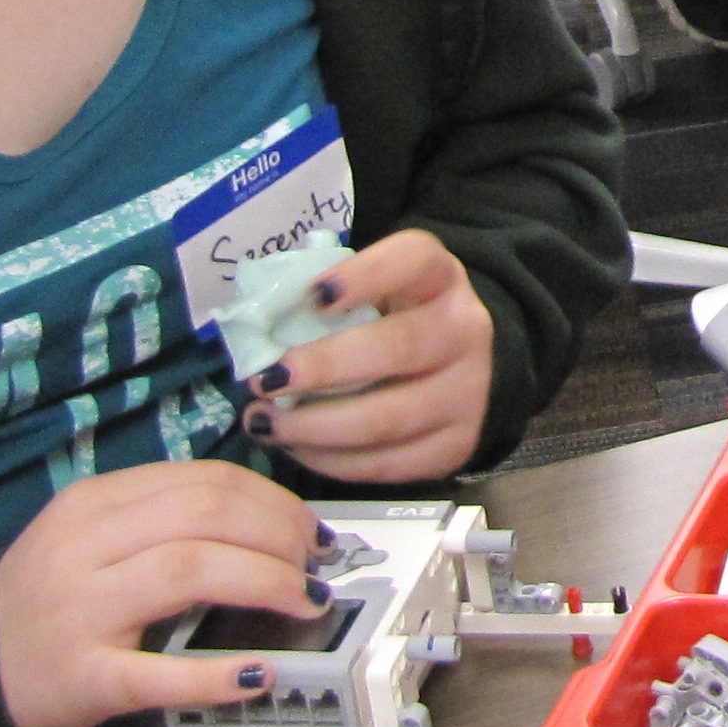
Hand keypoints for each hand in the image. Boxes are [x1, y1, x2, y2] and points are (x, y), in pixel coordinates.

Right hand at [0, 457, 325, 726]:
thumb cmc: (48, 602)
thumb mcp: (91, 538)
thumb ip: (161, 519)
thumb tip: (263, 518)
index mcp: (93, 504)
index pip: (202, 481)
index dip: (273, 501)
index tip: (307, 529)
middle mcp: (84, 548)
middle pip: (206, 514)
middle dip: (279, 534)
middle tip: (314, 565)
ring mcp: (82, 612)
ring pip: (190, 569)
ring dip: (266, 581)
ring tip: (305, 601)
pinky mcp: (84, 678)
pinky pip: (159, 673)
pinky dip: (217, 673)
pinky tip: (259, 673)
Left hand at [238, 226, 497, 487]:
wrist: (451, 366)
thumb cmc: (390, 320)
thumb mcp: (369, 292)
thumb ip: (324, 301)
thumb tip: (259, 334)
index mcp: (439, 277)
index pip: (413, 261)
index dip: (365, 276)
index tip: (312, 296)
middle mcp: (465, 331)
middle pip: (397, 349)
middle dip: (321, 368)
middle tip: (264, 380)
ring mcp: (469, 393)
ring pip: (387, 420)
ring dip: (314, 427)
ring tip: (265, 423)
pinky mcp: (456, 446)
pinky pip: (388, 465)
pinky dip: (331, 462)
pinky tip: (296, 448)